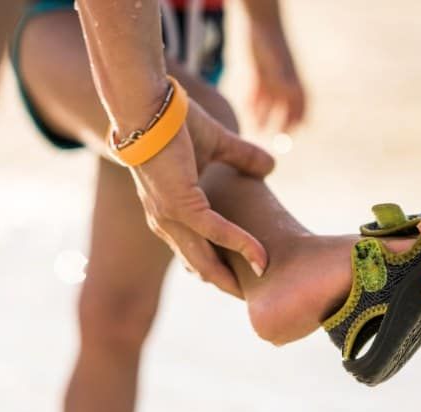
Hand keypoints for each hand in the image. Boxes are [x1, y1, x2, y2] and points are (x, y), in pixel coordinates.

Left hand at [129, 100, 275, 297]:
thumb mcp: (216, 144)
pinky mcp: (180, 205)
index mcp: (167, 212)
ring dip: (233, 276)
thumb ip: (243, 157)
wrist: (149, 104)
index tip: (243, 280)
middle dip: (226, 284)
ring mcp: (170, 217)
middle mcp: (164, 222)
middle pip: (199, 266)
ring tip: (260, 285)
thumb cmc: (175, 121)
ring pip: (206, 259)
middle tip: (252, 297)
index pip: (194, 252)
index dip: (219, 268)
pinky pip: (216, 232)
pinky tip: (260, 256)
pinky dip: (240, 244)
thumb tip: (271, 166)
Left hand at [248, 22, 305, 131]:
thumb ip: (283, 85)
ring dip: (264, 114)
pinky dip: (253, 101)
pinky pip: (257, 91)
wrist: (261, 23)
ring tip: (256, 127)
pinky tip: (247, 108)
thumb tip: (288, 100)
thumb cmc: (273, 45)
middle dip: (279, 121)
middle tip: (271, 135)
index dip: (298, 120)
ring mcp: (272, 77)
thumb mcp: (278, 67)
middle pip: (284, 106)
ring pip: (269, 101)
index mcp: (294, 81)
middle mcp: (285, 81)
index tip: (291, 133)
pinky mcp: (259, 72)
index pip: (301, 105)